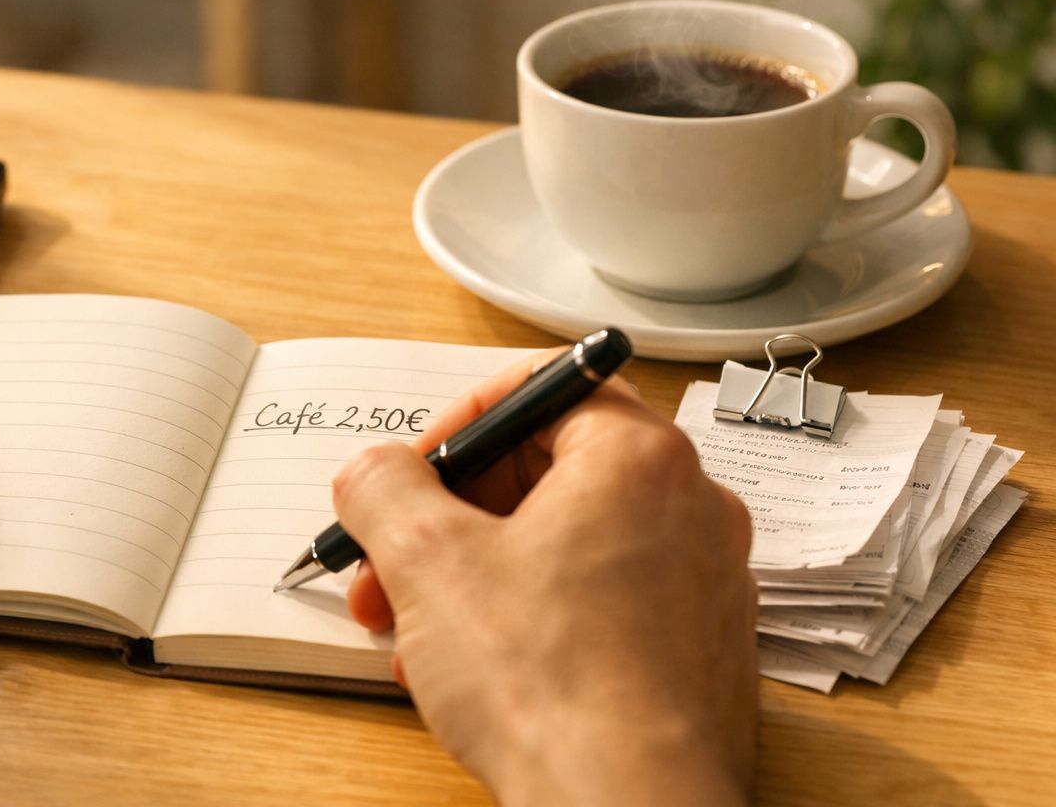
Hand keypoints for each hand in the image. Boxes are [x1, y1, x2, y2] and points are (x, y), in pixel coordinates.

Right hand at [333, 353, 755, 805]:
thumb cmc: (553, 687)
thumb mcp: (425, 560)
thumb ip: (382, 487)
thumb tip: (373, 473)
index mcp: (639, 458)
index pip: (543, 389)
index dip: (458, 425)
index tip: (415, 473)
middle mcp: (691, 509)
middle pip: (548, 474)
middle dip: (450, 519)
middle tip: (392, 560)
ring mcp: (703, 585)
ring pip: (567, 547)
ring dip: (477, 576)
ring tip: (414, 630)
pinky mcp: (697, 652)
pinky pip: (601, 606)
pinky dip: (533, 621)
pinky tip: (474, 673)